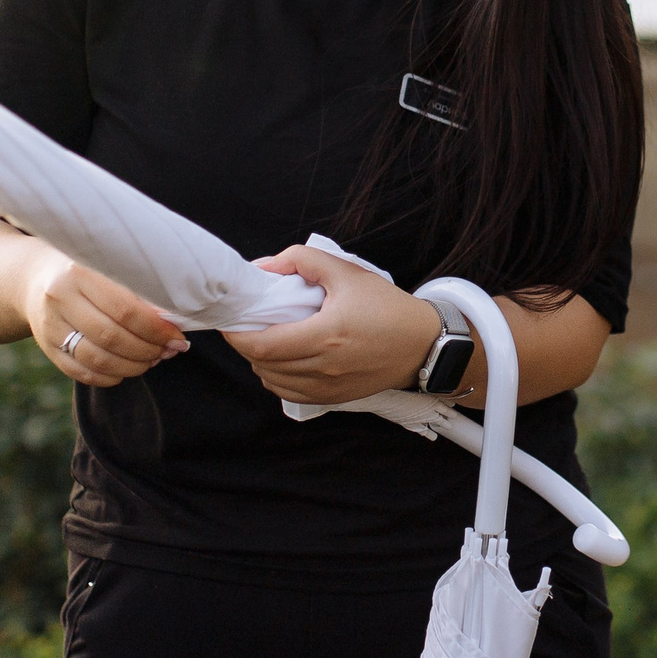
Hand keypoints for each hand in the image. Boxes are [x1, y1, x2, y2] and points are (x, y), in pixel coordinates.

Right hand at [22, 253, 185, 387]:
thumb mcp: (107, 266)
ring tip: (152, 360)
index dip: (156, 329)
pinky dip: (110, 377)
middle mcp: (60, 299)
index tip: (177, 337)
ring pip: (98, 360)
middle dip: (148, 350)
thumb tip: (171, 323)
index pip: (125, 309)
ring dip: (132, 367)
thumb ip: (136, 290)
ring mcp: (50, 326)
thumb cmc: (88, 271)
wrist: (36, 278)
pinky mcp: (47, 348)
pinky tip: (126, 370)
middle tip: (168, 351)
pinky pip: (82, 373)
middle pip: (112, 337)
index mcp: (80, 273)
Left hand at [226, 244, 441, 404]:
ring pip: (273, 381)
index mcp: (326, 336)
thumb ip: (303, 260)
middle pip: (263, 365)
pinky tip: (281, 360)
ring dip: (260, 362)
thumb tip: (266, 265)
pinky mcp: (334, 397)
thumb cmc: (388, 308)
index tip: (232, 320)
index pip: (263, 345)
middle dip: (245, 345)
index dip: (237, 335)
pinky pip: (290, 393)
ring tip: (264, 340)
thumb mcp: (348, 272)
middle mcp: (324, 367)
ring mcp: (329, 387)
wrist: (423, 344)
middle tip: (245, 325)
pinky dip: (276, 378)